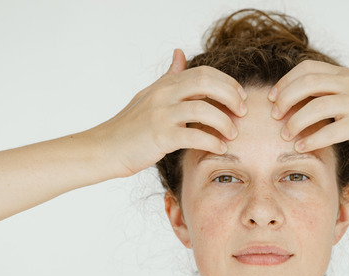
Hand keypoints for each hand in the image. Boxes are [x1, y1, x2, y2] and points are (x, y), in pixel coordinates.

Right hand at [95, 49, 247, 177]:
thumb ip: (169, 77)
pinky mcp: (160, 136)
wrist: (105, 148)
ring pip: (204, 109)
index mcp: (165, 85)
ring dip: (225, 122)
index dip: (227, 83)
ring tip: (233, 134)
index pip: (204, 73)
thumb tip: (180, 54)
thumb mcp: (149, 95)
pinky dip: (212, 142)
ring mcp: (161, 114)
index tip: (240, 96)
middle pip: (207, 83)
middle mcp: (164, 95)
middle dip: (231, 96)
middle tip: (242, 112)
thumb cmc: (130, 126)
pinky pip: (195, 135)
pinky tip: (220, 147)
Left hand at [268, 60, 348, 157]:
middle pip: (306, 83)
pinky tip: (302, 146)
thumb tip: (293, 102)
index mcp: (344, 75)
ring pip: (315, 106)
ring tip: (284, 134)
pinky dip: (312, 139)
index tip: (272, 97)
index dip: (285, 82)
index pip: (306, 69)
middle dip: (284, 99)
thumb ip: (328, 93)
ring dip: (294, 121)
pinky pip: (330, 131)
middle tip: (274, 116)